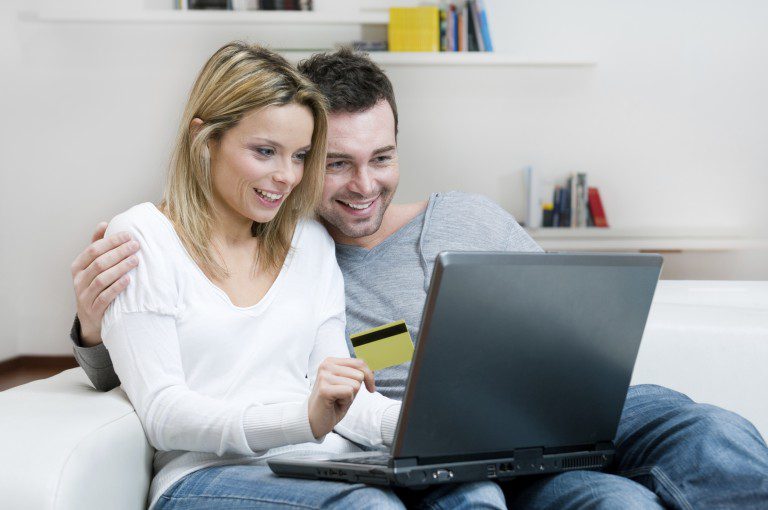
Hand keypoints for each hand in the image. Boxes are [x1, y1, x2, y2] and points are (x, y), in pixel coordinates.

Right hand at [70, 223, 139, 346]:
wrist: (91, 320)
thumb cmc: (95, 287)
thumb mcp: (92, 267)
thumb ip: (97, 246)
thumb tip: (104, 223)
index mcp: (78, 267)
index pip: (93, 249)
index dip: (111, 241)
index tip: (129, 235)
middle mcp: (79, 281)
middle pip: (99, 263)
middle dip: (119, 252)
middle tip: (136, 245)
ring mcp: (84, 296)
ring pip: (101, 279)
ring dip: (120, 268)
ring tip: (135, 260)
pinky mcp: (93, 311)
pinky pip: (104, 297)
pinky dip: (116, 288)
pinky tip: (128, 280)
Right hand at [308, 358, 374, 438]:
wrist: (314, 421)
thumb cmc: (333, 403)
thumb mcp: (347, 384)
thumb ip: (356, 374)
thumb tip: (372, 370)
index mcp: (331, 361)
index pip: (360, 363)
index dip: (369, 377)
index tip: (371, 389)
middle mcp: (326, 365)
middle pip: (359, 374)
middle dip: (355, 390)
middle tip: (341, 397)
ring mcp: (324, 376)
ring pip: (356, 384)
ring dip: (350, 397)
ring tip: (337, 400)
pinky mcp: (324, 389)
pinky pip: (349, 392)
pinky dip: (346, 402)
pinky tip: (334, 404)